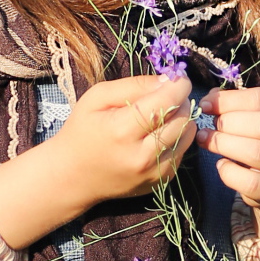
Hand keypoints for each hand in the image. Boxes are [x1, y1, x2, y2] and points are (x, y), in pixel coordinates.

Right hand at [51, 74, 197, 203]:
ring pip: (188, 135)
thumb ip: (134, 85)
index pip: (167, 101)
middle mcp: (142, 155)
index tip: (177, 78)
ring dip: (182, 119)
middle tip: (167, 95)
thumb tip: (168, 80)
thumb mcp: (97, 97)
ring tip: (162, 115)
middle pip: (183, 118)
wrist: (72, 177)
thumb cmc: (81, 131)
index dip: (179, 85)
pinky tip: (157, 135)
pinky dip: (176, 138)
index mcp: (122, 130)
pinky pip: (182, 151)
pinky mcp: (161, 182)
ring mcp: (153, 172)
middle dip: (181, 100)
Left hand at [197, 86, 259, 250]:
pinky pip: (251, 183)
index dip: (228, 101)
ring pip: (257, 152)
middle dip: (228, 123)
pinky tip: (221, 165)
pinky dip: (229, 173)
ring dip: (224, 144)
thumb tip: (209, 100)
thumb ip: (230, 104)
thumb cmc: (258, 138)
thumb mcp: (250, 115)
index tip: (205, 106)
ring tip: (205, 140)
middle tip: (209, 127)